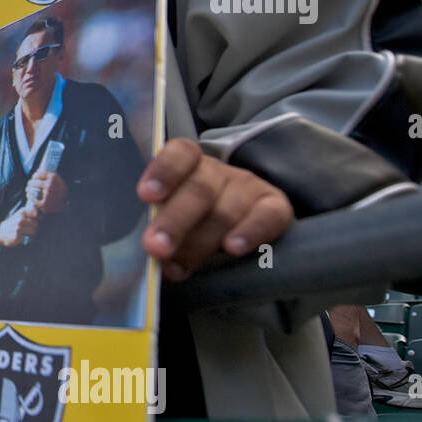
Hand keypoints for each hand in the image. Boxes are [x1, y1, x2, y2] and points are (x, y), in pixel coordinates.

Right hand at [0, 206, 39, 246]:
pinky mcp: (17, 237)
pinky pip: (29, 239)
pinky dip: (28, 240)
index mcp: (21, 213)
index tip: (37, 221)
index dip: (39, 218)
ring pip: (33, 232)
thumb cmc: (12, 224)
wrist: (0, 233)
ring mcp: (18, 228)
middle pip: (36, 224)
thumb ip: (30, 213)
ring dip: (32, 235)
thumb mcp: (19, 215)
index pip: (36, 214)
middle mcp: (20, 220)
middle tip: (30, 230)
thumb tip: (42, 217)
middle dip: (35, 228)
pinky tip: (24, 239)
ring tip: (27, 235)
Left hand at [28, 171, 66, 212]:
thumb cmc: (61, 193)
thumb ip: (50, 177)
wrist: (64, 207)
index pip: (40, 174)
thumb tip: (38, 170)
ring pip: (32, 190)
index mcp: (54, 178)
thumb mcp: (59, 182)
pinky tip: (29, 195)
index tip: (33, 177)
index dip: (35, 175)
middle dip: (31, 183)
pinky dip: (29, 196)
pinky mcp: (43, 204)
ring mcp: (46, 195)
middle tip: (29, 184)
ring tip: (28, 189)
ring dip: (29, 189)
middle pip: (35, 182)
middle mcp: (50, 185)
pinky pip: (33, 198)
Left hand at [137, 138, 292, 280]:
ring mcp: (249, 187)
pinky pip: (267, 217)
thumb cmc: (193, 222)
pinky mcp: (276, 207)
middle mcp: (218, 172)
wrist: (243, 224)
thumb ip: (158, 226)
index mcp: (188, 165)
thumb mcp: (170, 217)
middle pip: (199, 189)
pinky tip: (233, 249)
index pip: (179, 155)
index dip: (163, 172)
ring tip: (179, 266)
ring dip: (200, 242)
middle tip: (155, 247)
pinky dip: (250, 233)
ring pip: (226, 211)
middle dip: (174, 221)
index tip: (146, 195)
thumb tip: (146, 253)